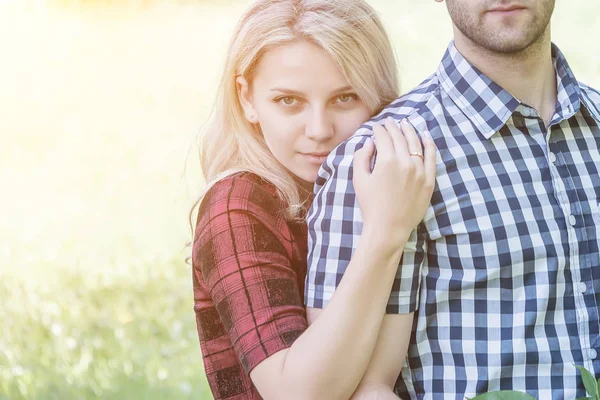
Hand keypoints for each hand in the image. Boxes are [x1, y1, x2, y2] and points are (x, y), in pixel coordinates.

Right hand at [353, 117, 435, 243]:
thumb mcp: (359, 180)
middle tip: (389, 122)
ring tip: (405, 123)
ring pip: (416, 143)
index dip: (378, 129)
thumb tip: (370, 142)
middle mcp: (405, 162)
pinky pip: (432, 157)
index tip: (376, 127)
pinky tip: (425, 135)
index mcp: (387, 161)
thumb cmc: (370, 205)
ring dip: (410, 131)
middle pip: (400, 137)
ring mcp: (420, 171)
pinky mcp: (429, 180)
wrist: (388, 228)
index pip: (383, 137)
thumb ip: (362, 157)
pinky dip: (429, 143)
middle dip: (393, 127)